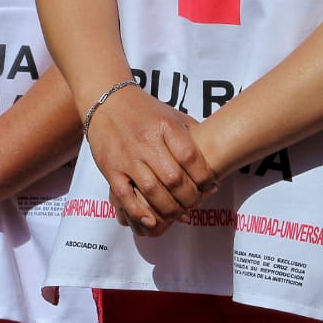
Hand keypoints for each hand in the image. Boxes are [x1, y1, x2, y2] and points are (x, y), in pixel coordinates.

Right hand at [85, 87, 214, 235]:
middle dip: (189, 198)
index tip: (211, 185)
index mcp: (166, 126)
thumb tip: (216, 151)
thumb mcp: (171, 115)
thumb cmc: (145, 111)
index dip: (204, 177)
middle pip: (174, 178)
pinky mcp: (111, 168)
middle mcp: (147, 141)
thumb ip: (191, 133)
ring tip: (178, 214)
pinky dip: (139, 211)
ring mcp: (127, 156)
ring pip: (152, 191)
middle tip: (195, 203)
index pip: (190, 157)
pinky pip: (125, 195)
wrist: (107, 102)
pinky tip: (151, 220)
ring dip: (169, 208)